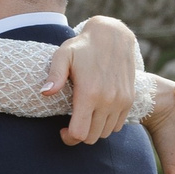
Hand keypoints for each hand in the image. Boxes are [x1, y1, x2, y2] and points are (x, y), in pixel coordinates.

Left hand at [45, 16, 140, 145]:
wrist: (113, 36)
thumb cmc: (83, 46)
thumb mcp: (63, 55)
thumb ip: (54, 75)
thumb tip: (45, 93)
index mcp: (89, 93)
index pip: (79, 133)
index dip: (68, 137)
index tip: (62, 129)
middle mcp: (108, 100)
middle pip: (92, 137)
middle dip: (79, 136)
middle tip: (70, 125)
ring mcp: (121, 101)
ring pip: (105, 133)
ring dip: (93, 130)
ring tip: (84, 117)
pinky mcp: (128, 99)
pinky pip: (118, 125)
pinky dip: (107, 125)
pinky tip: (97, 113)